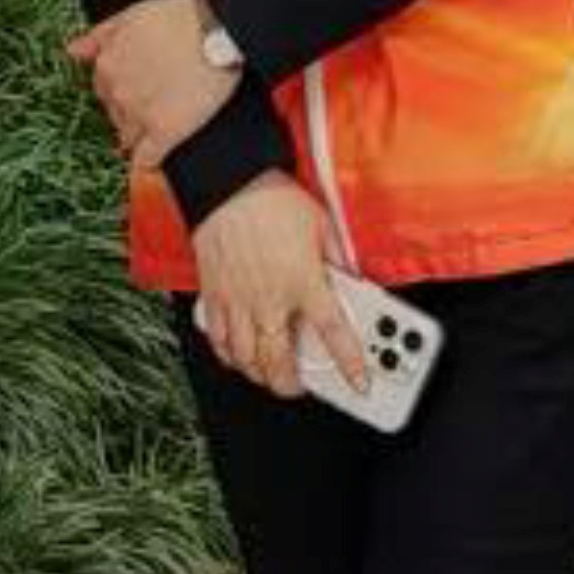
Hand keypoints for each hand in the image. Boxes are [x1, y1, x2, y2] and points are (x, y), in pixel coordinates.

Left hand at [67, 0, 229, 168]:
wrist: (220, 26)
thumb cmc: (182, 17)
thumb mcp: (132, 15)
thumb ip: (100, 36)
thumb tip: (73, 51)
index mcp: (107, 65)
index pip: (105, 92)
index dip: (124, 92)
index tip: (141, 90)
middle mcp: (118, 92)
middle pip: (116, 115)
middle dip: (131, 113)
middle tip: (158, 102)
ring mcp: (140, 114)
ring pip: (128, 137)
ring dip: (140, 135)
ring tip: (164, 123)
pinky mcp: (166, 131)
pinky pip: (147, 159)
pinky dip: (148, 162)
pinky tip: (153, 163)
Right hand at [190, 177, 368, 399]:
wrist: (230, 186)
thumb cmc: (275, 200)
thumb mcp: (323, 225)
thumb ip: (338, 257)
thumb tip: (350, 275)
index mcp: (304, 282)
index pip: (334, 334)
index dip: (350, 364)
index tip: (360, 382)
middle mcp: (270, 298)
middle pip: (279, 362)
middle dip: (292, 385)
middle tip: (301, 387)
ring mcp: (238, 300)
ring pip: (246, 358)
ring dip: (259, 374)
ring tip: (270, 376)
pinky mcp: (214, 295)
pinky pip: (217, 338)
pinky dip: (227, 354)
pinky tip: (236, 355)